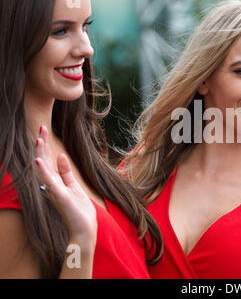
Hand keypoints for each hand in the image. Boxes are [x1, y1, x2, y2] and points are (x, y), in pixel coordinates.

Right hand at [35, 126, 96, 243]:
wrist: (84, 229)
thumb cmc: (79, 211)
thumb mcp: (74, 187)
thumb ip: (66, 172)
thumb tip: (61, 156)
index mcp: (55, 183)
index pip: (47, 161)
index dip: (45, 146)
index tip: (44, 130)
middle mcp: (52, 186)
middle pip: (44, 162)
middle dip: (42, 145)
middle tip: (41, 128)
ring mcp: (54, 191)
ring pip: (44, 169)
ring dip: (41, 154)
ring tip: (38, 139)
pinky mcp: (59, 196)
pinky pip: (49, 182)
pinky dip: (43, 171)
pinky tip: (38, 161)